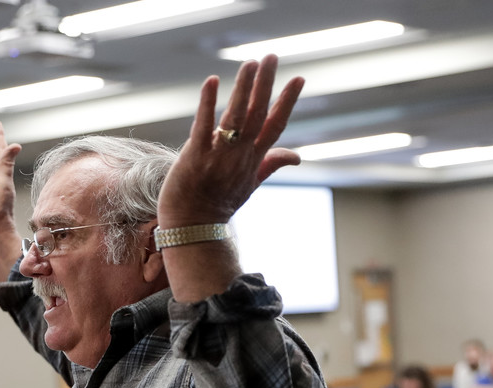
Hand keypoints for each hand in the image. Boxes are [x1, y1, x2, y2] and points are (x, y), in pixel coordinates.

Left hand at [156, 54, 303, 229]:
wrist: (194, 226)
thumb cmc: (220, 204)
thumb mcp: (251, 184)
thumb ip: (272, 164)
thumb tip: (298, 157)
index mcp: (254, 159)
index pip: (275, 125)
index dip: (287, 101)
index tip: (298, 78)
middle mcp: (240, 155)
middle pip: (257, 114)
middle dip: (265, 84)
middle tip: (271, 56)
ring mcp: (218, 156)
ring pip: (235, 117)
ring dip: (243, 89)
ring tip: (249, 63)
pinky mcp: (195, 156)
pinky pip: (203, 126)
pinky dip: (207, 104)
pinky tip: (212, 81)